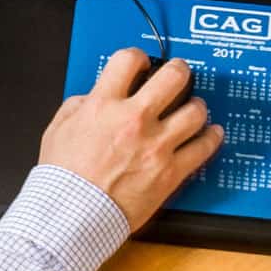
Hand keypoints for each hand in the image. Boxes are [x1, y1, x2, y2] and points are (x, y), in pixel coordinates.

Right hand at [38, 48, 223, 231]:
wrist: (73, 213)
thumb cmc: (63, 177)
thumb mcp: (58, 128)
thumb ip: (79, 105)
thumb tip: (94, 98)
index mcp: (103, 104)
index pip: (129, 60)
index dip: (138, 56)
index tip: (143, 63)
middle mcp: (134, 119)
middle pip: (173, 78)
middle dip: (179, 70)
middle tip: (180, 73)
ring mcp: (156, 145)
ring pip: (195, 112)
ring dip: (197, 105)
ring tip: (195, 106)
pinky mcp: (171, 171)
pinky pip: (203, 148)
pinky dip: (212, 137)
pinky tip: (212, 133)